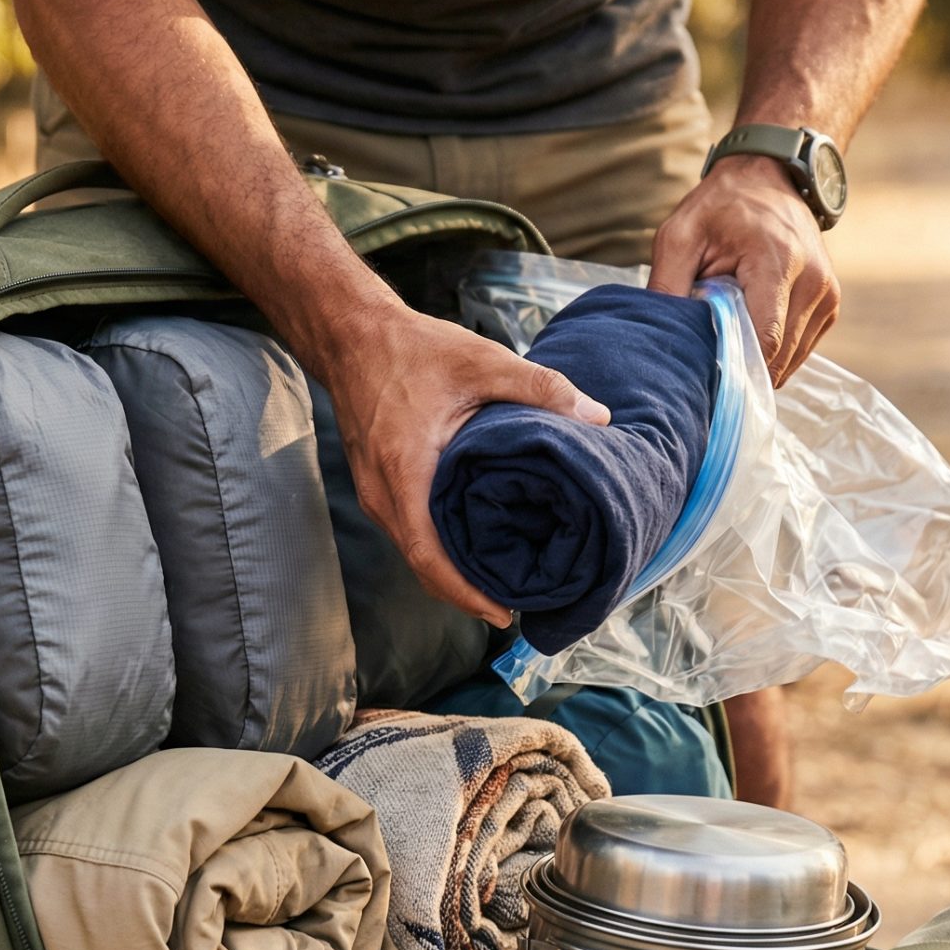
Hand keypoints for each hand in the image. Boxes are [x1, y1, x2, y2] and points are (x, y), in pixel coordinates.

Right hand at [316, 305, 611, 623]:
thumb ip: (540, 388)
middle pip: (422, 565)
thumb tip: (598, 417)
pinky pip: (407, 532)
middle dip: (466, 593)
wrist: (351, 335)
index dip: (466, 594)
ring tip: (501, 582)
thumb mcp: (481, 361)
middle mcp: (381, 493)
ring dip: (452, 573)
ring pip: (413, 551)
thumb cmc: (410, 348)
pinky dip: (438, 549)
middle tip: (517, 605)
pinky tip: (472, 547)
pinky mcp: (375, 485)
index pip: (430, 557)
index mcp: (404, 472)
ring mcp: (373, 492)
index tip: (504, 614)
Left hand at [648, 154, 838, 381]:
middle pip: (779, 357)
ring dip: (760, 358)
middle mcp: (813, 281)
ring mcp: (827, 294)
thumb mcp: (679, 236)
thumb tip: (661, 339)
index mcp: (779, 263)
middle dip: (743, 365)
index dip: (736, 368)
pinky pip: (801, 348)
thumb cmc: (719, 206)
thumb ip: (667, 285)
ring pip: (792, 358)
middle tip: (711, 356)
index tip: (708, 375)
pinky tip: (752, 326)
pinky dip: (776, 348)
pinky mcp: (830, 303)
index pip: (766, 342)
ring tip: (732, 333)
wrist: (767, 177)